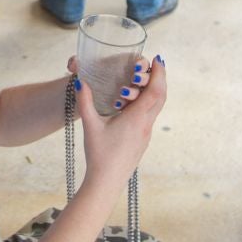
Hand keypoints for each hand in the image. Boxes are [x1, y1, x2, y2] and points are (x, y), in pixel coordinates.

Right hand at [74, 56, 165, 189]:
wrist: (107, 182)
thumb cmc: (99, 155)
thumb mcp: (90, 126)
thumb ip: (85, 102)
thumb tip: (80, 81)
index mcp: (136, 119)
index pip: (155, 91)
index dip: (158, 73)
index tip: (156, 59)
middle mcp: (146, 125)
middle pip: (161, 97)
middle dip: (160, 78)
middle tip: (155, 64)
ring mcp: (146, 134)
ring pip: (157, 107)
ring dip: (155, 90)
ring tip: (148, 79)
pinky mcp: (142, 140)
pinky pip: (151, 116)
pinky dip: (149, 102)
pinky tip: (139, 101)